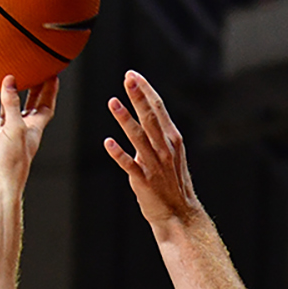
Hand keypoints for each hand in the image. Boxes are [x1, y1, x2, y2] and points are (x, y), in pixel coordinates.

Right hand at [0, 77, 58, 192]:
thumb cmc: (10, 162)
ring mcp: (2, 137)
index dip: (50, 91)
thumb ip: (11, 103)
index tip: (53, 74)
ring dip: (7, 99)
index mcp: (32, 129)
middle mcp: (19, 132)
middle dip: (33, 90)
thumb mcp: (14, 127)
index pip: (45, 106)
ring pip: (6, 113)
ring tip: (7, 83)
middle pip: (28, 106)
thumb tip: (10, 80)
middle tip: (34, 72)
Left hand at [102, 71, 201, 232]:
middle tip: (127, 78)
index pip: (159, 108)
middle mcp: (165, 149)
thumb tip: (143, 115)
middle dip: (138, 97)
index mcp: (172, 139)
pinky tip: (108, 142)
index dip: (146, 90)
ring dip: (125, 119)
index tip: (134, 74)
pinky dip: (119, 154)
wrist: (180, 214)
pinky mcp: (144, 182)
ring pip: (139, 138)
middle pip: (150, 118)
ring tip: (113, 102)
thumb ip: (156, 135)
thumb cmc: (172, 183)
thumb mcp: (169, 154)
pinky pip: (130, 165)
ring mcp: (155, 165)